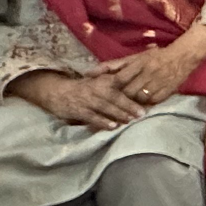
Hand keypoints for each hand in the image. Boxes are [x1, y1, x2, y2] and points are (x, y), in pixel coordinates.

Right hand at [8, 70, 145, 131]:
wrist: (57, 92)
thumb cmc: (85, 87)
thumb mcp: (99, 80)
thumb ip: (116, 82)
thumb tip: (139, 86)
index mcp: (103, 80)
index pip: (121, 79)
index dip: (133, 84)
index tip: (147, 90)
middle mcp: (96, 89)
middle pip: (115, 96)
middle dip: (130, 104)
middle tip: (143, 112)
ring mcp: (87, 100)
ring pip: (105, 107)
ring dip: (118, 114)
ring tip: (131, 120)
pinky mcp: (79, 111)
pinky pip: (92, 117)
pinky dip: (102, 122)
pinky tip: (113, 127)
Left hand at [100, 27, 205, 106]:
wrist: (182, 57)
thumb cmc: (156, 56)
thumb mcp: (134, 57)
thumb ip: (113, 65)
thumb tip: (90, 72)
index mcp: (139, 63)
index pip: (120, 79)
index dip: (111, 89)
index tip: (104, 94)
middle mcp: (148, 73)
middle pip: (128, 92)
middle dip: (120, 99)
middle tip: (112, 105)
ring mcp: (158, 84)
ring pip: (139, 99)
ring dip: (131, 104)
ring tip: (124, 107)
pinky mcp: (166, 92)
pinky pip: (151, 102)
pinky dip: (144, 105)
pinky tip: (139, 107)